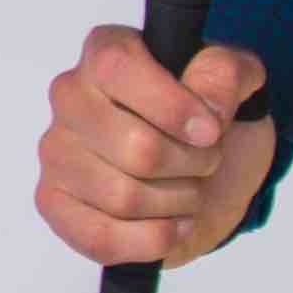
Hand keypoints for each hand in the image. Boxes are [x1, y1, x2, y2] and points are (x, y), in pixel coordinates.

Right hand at [39, 26, 273, 263]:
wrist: (213, 176)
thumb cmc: (211, 123)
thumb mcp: (237, 82)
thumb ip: (224, 74)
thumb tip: (208, 105)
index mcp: (106, 53)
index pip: (119, 68)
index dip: (173, 106)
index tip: (212, 130)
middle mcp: (70, 98)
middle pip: (136, 148)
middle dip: (191, 165)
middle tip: (207, 161)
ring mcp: (57, 153)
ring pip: (124, 197)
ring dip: (177, 203)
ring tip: (188, 190)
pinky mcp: (55, 203)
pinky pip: (100, 237)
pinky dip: (153, 239)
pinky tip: (171, 224)